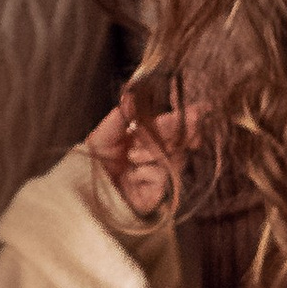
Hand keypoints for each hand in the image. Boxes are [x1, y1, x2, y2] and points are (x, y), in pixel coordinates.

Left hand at [85, 91, 194, 221]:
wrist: (87, 190)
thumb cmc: (96, 162)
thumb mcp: (104, 134)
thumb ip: (121, 116)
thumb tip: (131, 95)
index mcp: (147, 137)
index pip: (171, 125)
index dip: (184, 117)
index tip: (199, 110)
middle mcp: (157, 154)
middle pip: (177, 139)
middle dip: (173, 129)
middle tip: (175, 122)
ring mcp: (160, 173)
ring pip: (170, 156)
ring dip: (151, 152)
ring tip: (132, 156)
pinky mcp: (158, 192)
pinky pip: (161, 176)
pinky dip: (146, 172)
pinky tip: (133, 175)